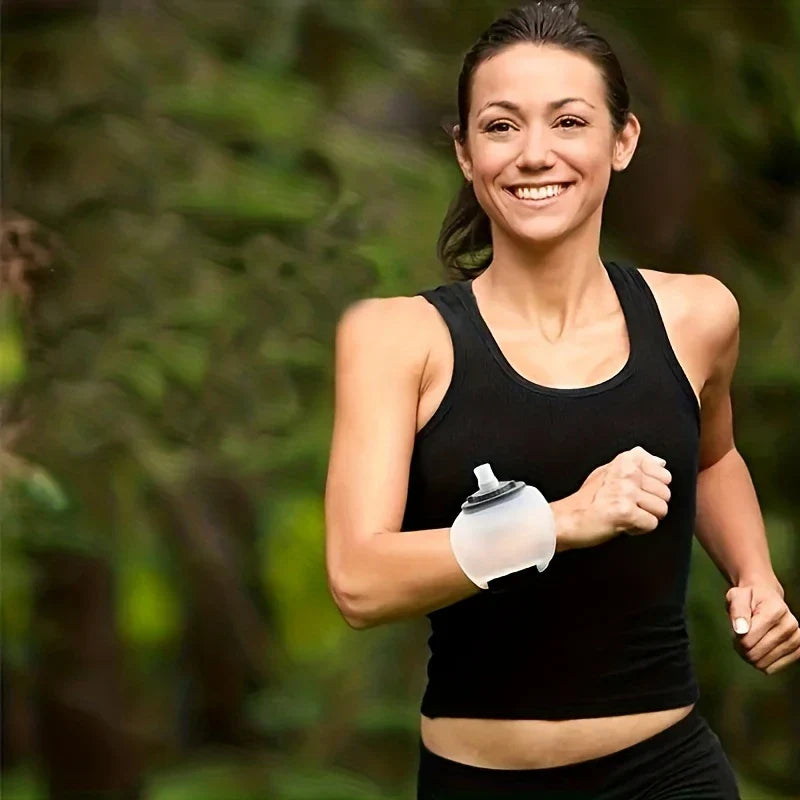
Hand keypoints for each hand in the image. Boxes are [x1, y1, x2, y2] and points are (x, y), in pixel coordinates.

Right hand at [552, 446, 671, 549]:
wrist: (568, 519)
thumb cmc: (587, 499)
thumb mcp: (609, 471)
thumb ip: (635, 463)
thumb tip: (660, 462)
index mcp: (625, 461)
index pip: (665, 475)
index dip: (653, 489)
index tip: (636, 493)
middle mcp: (627, 473)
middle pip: (665, 494)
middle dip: (651, 506)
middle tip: (629, 507)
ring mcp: (626, 492)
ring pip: (661, 510)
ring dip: (646, 518)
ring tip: (626, 515)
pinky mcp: (625, 512)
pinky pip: (651, 524)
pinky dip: (639, 529)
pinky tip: (623, 524)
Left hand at [727, 583, 799, 673]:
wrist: (765, 597)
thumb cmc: (749, 598)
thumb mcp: (736, 596)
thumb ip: (737, 610)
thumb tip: (741, 630)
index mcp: (775, 610)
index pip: (747, 640)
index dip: (736, 638)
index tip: (736, 629)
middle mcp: (790, 625)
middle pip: (755, 653)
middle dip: (742, 649)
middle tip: (739, 638)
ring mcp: (796, 638)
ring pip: (763, 664)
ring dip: (751, 656)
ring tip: (749, 642)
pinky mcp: (798, 649)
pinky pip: (774, 668)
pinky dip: (762, 662)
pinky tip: (759, 650)